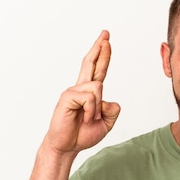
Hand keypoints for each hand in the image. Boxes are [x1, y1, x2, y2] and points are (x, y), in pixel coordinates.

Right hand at [44, 30, 120, 153]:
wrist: (67, 146)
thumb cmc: (82, 134)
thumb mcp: (106, 123)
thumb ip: (112, 110)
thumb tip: (109, 98)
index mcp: (89, 93)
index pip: (98, 70)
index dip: (103, 55)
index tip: (106, 41)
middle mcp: (80, 88)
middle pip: (90, 63)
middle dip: (99, 48)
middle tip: (106, 33)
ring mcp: (73, 91)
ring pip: (98, 87)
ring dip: (98, 108)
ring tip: (89, 119)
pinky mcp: (67, 97)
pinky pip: (90, 98)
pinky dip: (91, 111)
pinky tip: (83, 118)